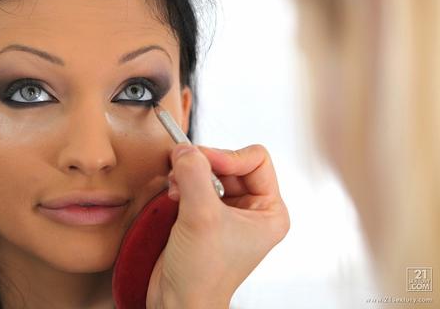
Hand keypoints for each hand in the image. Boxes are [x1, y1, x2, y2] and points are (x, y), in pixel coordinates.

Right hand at [146, 144, 289, 308]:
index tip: (202, 160)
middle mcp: (251, 210)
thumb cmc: (203, 276)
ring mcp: (228, 212)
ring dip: (189, 174)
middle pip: (230, 163)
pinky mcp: (205, 215)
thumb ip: (195, 176)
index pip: (255, 159)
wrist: (178, 302)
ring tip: (176, 187)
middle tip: (183, 170)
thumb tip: (186, 149)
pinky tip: (173, 194)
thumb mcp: (202, 217)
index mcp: (269, 211)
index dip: (228, 156)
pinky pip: (196, 183)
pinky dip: (181, 183)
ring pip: (210, 171)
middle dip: (203, 164)